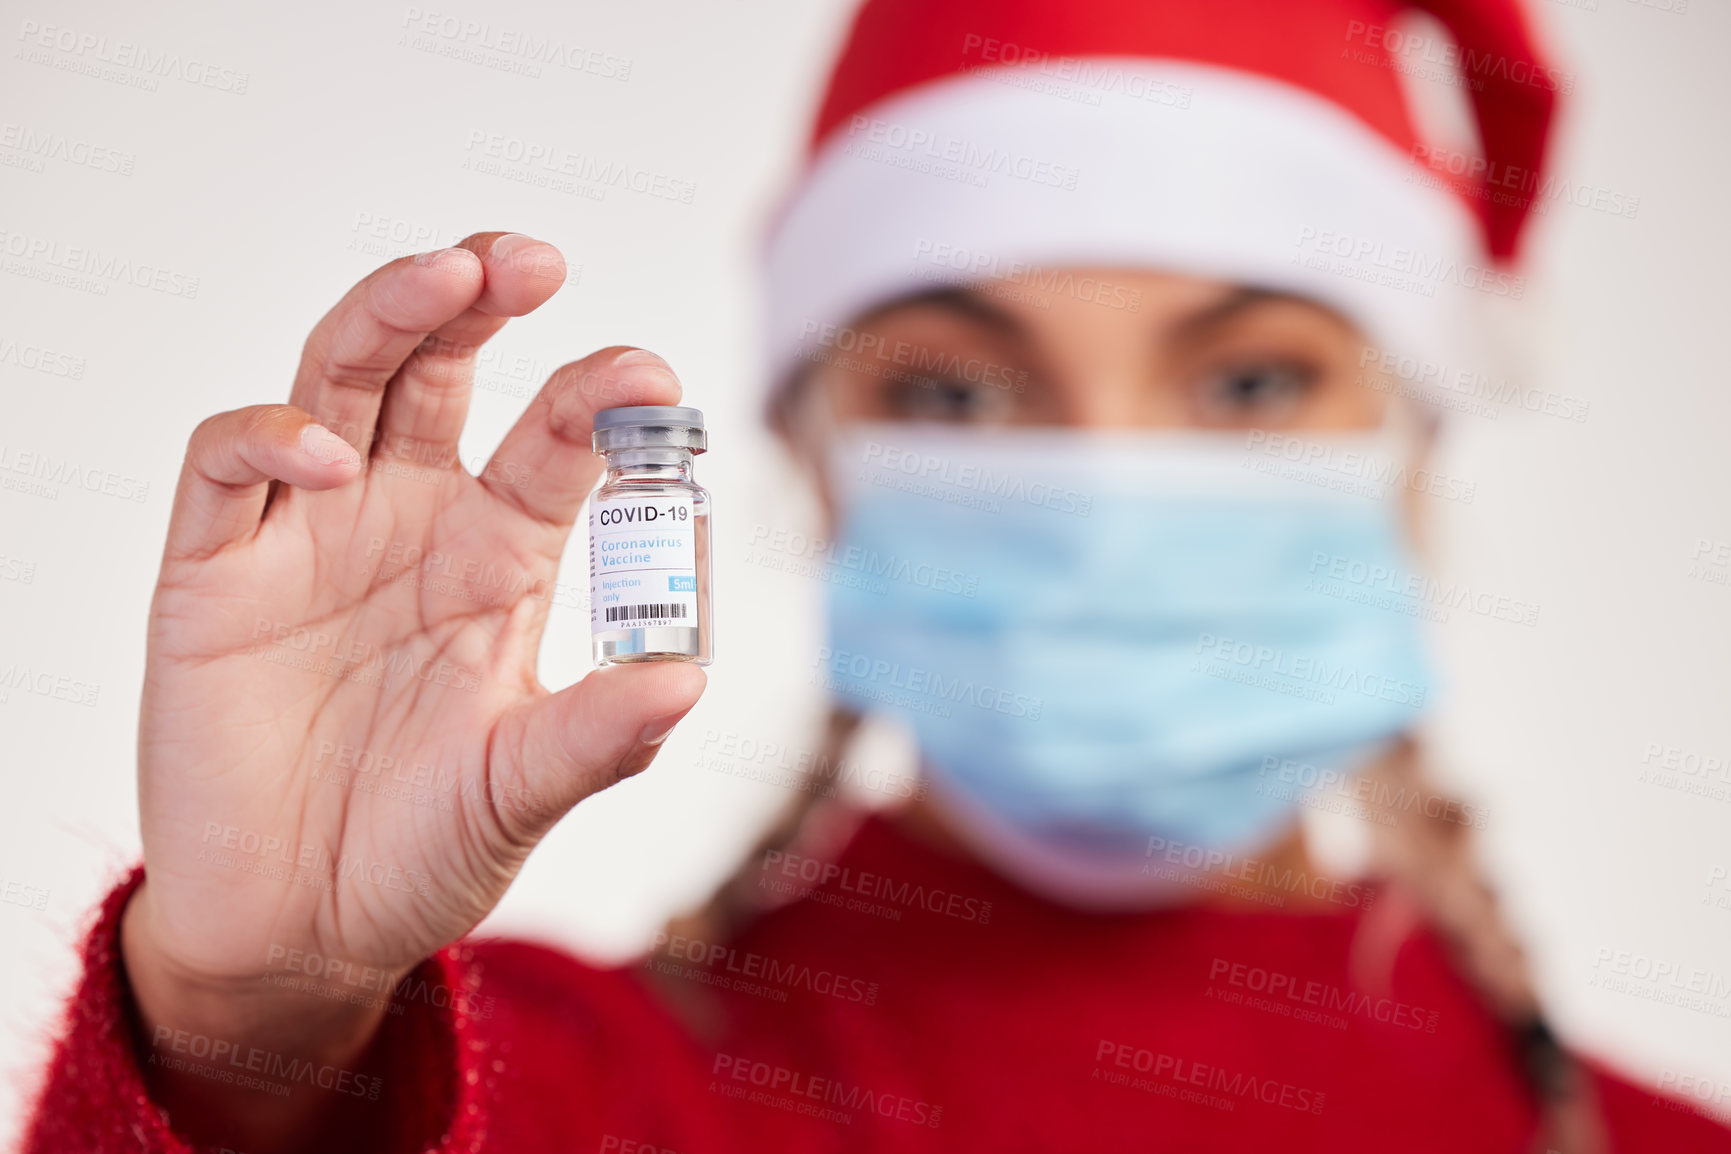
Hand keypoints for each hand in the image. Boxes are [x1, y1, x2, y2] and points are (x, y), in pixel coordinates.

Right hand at [122, 233, 704, 1148]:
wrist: (296, 931)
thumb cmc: (421, 852)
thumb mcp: (520, 792)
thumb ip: (596, 738)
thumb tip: (691, 680)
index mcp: (497, 561)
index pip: (550, 446)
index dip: (595, 398)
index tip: (650, 375)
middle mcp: (408, 525)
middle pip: (440, 372)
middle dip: (480, 301)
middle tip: (531, 260)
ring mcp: (310, 537)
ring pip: (340, 380)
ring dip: (389, 317)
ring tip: (447, 278)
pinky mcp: (214, 572)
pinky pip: (228, 467)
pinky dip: (272, 437)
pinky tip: (330, 455)